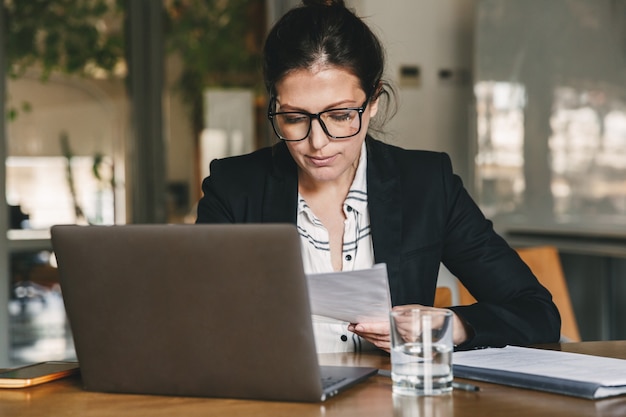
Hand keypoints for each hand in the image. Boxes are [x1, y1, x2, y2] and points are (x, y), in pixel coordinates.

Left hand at [348, 304, 470, 351]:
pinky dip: (376, 343)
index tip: (357, 325)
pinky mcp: (405, 351)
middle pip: (380, 336)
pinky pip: (387, 348)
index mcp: (408, 326)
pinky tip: (370, 338)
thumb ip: (400, 311)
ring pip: (381, 343)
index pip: (384, 326)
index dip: (369, 326)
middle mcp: (406, 338)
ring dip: (368, 338)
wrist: (447, 330)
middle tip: (351, 326)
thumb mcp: (416, 308)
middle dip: (364, 332)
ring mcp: (406, 346)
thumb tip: (385, 312)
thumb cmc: (432, 316)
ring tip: (357, 331)